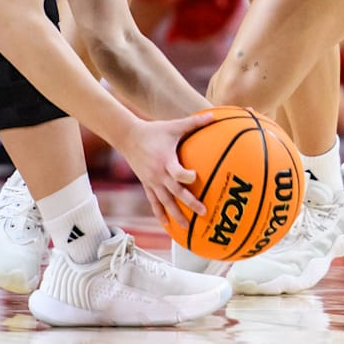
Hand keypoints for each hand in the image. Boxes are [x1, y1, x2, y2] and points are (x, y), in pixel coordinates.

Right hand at [118, 109, 213, 227]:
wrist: (128, 137)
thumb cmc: (154, 131)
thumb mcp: (174, 126)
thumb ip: (195, 123)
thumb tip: (214, 116)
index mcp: (166, 160)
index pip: (177, 172)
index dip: (186, 176)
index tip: (196, 177)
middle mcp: (158, 174)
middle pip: (175, 192)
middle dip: (189, 203)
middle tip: (203, 213)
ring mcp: (152, 181)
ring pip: (165, 201)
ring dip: (176, 214)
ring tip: (187, 227)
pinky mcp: (146, 184)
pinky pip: (154, 201)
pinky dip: (160, 213)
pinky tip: (167, 225)